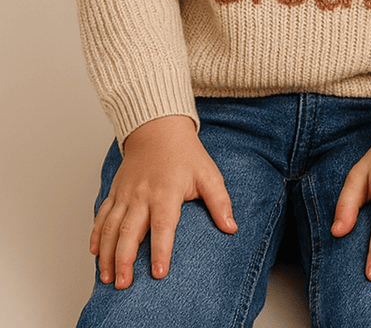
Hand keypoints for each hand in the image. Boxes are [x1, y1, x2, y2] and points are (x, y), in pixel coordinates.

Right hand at [90, 115, 236, 288]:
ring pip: (110, 228)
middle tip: (123, 284)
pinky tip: (95, 253)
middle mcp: (142, 195)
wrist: (159, 129)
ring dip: (107, 254)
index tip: (159, 273)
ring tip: (107, 278)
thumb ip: (220, 202)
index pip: (163, 225)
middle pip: (130, 231)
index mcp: (166, 192)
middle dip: (124, 260)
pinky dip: (95, 236)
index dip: (161, 250)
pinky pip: (101, 216)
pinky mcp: (114, 192)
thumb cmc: (186, 154)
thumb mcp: (208, 174)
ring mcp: (125, 194)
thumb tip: (231, 227)